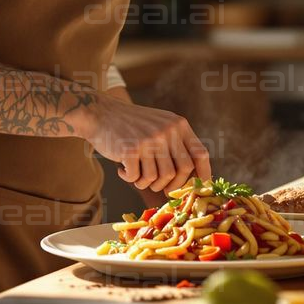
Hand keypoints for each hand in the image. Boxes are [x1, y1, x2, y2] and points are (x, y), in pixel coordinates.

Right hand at [75, 95, 211, 192]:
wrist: (100, 113)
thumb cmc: (131, 126)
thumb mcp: (160, 125)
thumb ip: (177, 145)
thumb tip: (194, 180)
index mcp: (178, 124)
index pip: (200, 154)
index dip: (203, 175)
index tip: (198, 189)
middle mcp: (167, 130)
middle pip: (182, 171)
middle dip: (172, 186)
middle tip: (160, 188)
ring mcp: (149, 139)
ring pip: (159, 178)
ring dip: (147, 183)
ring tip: (136, 174)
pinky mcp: (131, 149)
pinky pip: (138, 178)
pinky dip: (129, 178)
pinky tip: (122, 169)